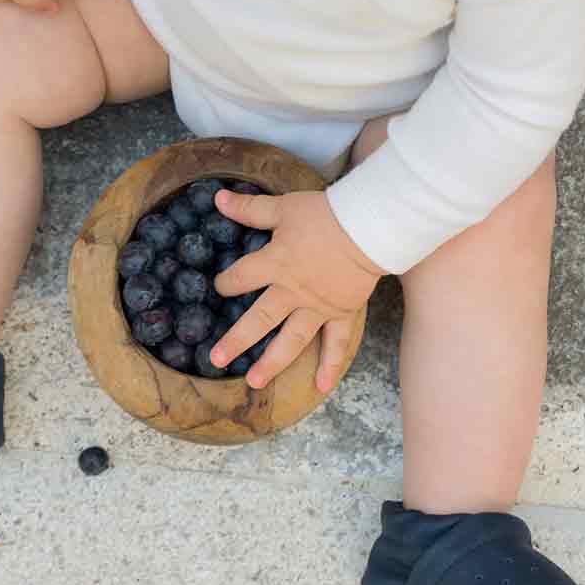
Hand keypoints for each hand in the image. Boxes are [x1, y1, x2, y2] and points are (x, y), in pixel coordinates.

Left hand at [210, 189, 385, 392]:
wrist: (370, 226)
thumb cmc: (325, 215)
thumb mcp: (283, 207)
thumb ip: (250, 208)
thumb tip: (218, 198)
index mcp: (275, 265)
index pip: (240, 278)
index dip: (226, 282)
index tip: (219, 286)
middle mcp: (292, 292)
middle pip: (259, 320)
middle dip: (235, 340)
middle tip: (215, 360)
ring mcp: (317, 307)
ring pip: (291, 340)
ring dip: (272, 362)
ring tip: (254, 381)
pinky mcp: (342, 313)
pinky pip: (336, 344)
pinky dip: (330, 366)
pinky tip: (320, 387)